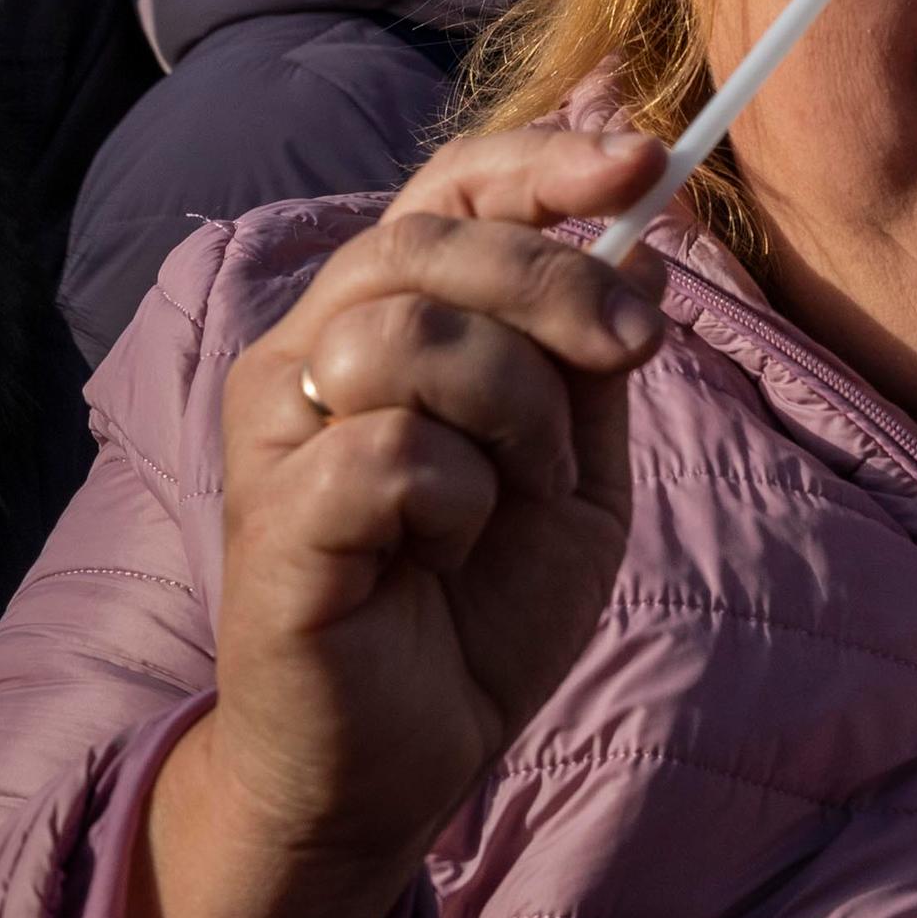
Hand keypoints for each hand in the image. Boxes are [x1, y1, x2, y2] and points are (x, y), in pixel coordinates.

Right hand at [140, 130, 668, 917]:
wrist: (409, 759)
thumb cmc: (480, 603)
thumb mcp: (578, 464)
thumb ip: (592, 350)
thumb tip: (638, 223)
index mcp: (383, 314)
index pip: (445, 186)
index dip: (540, 158)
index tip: (644, 159)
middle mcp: (309, 346)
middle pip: (427, 240)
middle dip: (556, 281)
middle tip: (633, 349)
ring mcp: (277, 430)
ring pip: (404, 331)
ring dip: (510, 406)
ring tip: (519, 491)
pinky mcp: (271, 519)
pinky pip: (386, 454)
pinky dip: (454, 500)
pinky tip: (443, 553)